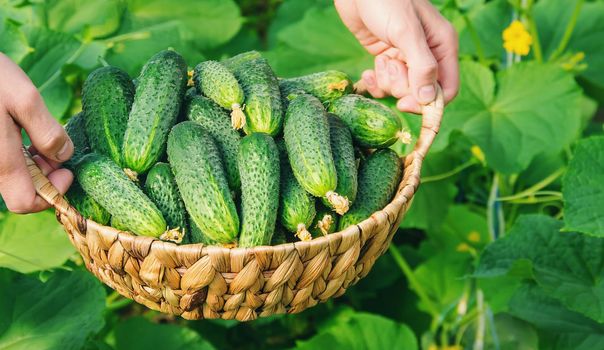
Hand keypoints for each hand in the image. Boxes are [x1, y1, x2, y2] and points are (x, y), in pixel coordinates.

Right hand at [0, 53, 72, 212]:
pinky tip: (24, 131)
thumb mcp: (25, 98)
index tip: (66, 169)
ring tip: (39, 134)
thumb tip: (64, 156)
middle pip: (21, 190)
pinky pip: (4, 161)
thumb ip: (47, 131)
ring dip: (34, 164)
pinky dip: (20, 154)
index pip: (24, 203)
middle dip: (46, 175)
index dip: (52, 193)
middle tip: (55, 146)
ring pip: (13, 176)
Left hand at [335, 0, 458, 112]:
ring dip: (386, 82)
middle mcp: (428, 54)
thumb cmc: (386, 1)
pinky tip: (367, 73)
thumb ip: (421, 65)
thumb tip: (429, 99)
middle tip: (389, 65)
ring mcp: (406, 57)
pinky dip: (375, 82)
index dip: (428, 103)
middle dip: (401, 86)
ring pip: (401, 89)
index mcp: (443, 45)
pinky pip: (385, 83)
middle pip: (421, 92)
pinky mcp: (386, 58)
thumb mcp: (406, 32)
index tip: (405, 104)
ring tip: (379, 61)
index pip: (446, 89)